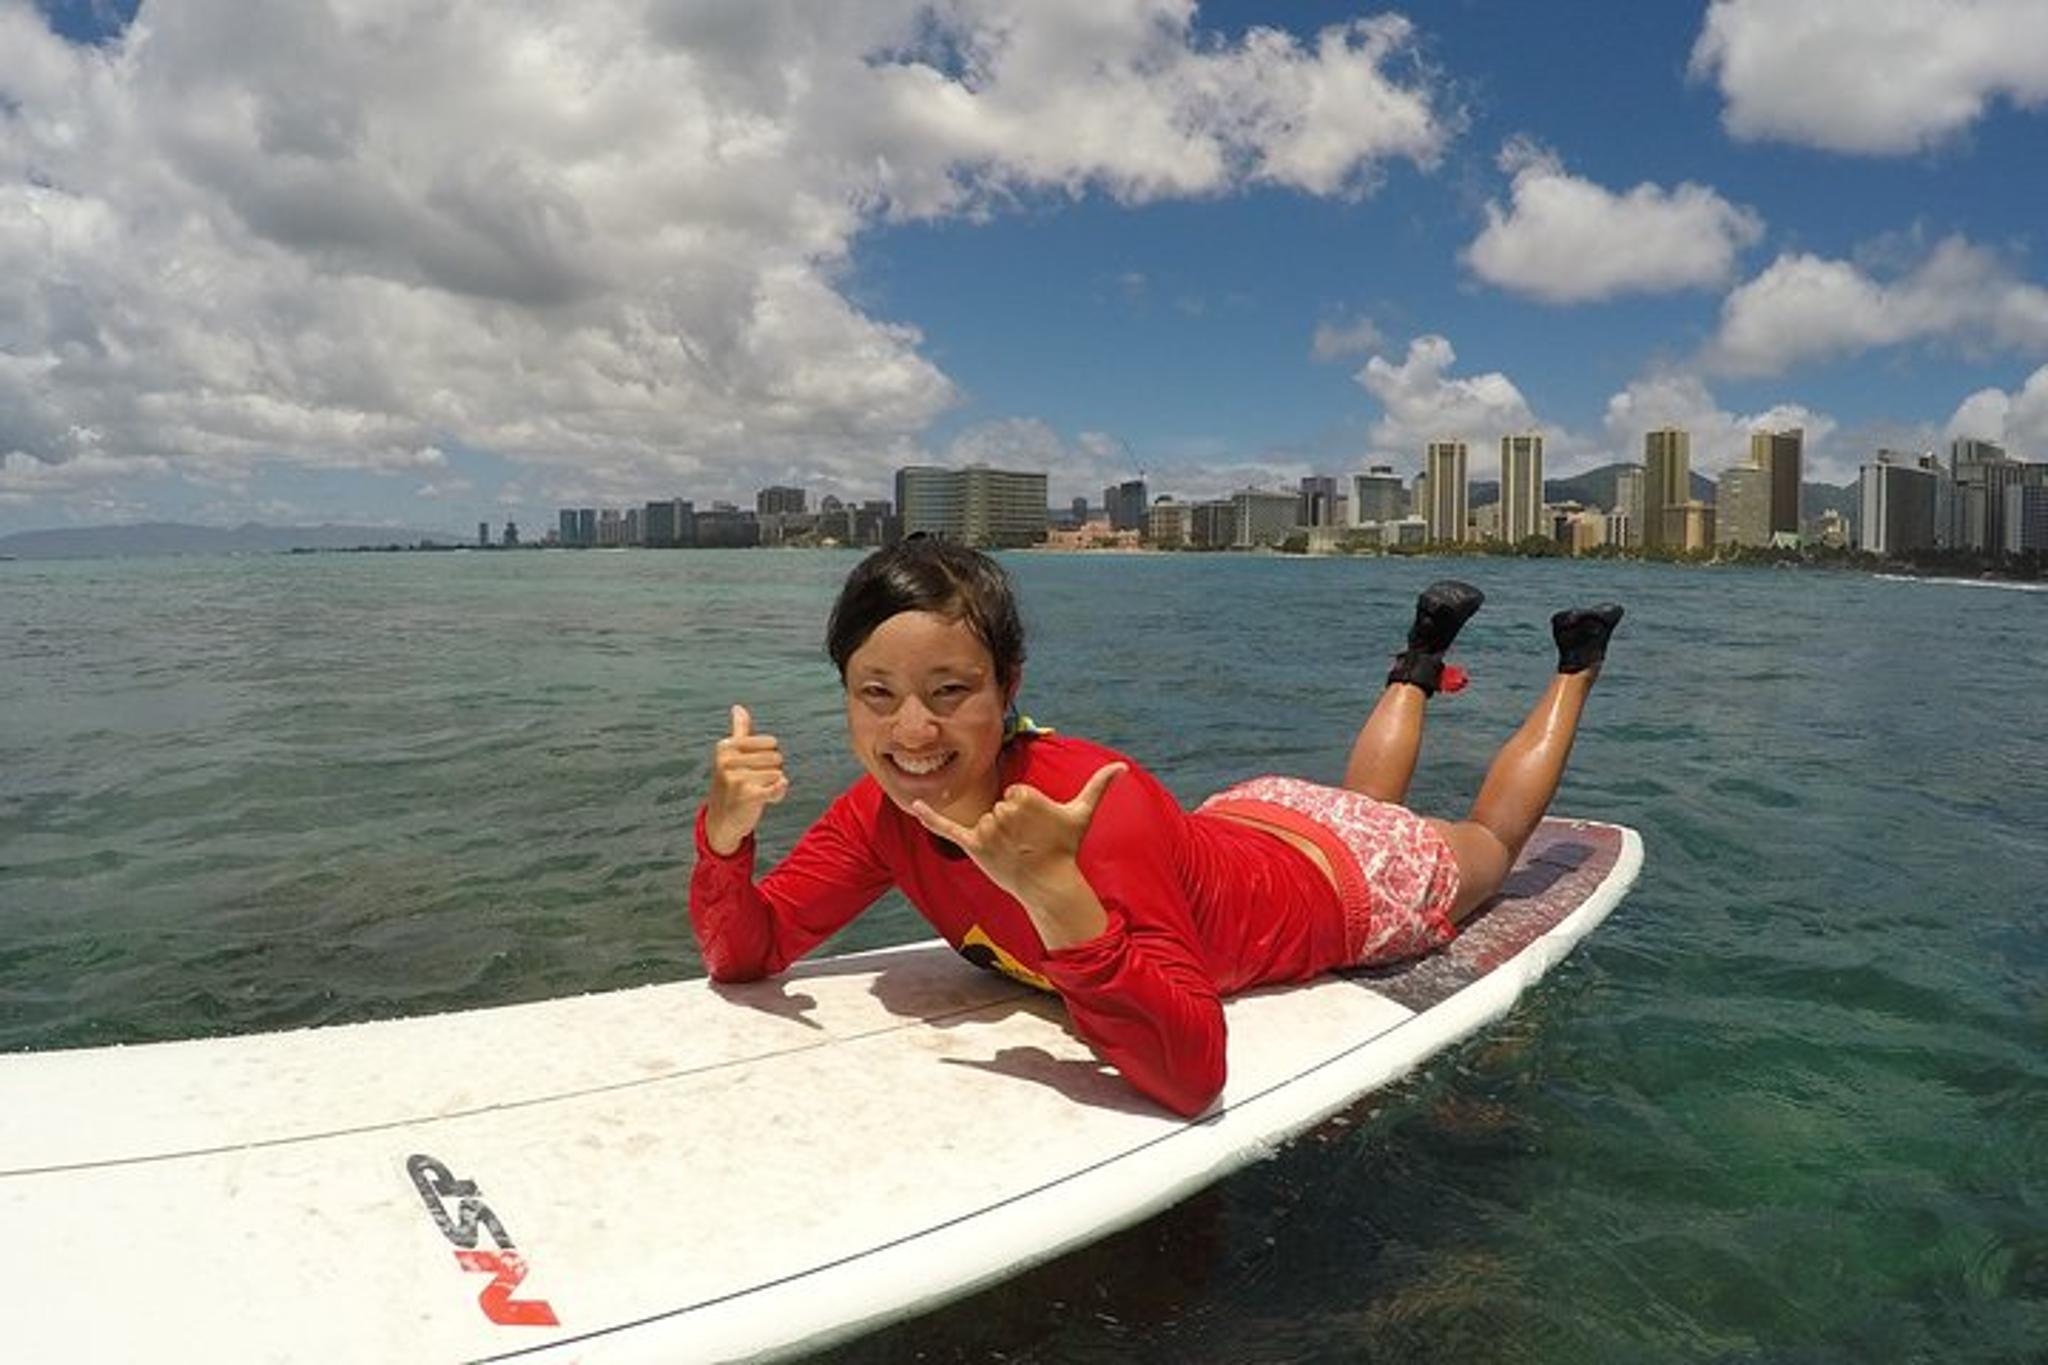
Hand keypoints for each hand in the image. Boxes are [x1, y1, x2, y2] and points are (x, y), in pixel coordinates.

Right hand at [704, 704, 787, 854]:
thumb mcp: (731, 756)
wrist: (721, 821)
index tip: (752, 768)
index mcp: (726, 746)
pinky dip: (779, 793)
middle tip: (754, 784)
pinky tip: (769, 798)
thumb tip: (738, 707)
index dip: (769, 757)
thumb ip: (739, 731)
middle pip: (777, 758)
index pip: (771, 742)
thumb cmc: (732, 785)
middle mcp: (728, 760)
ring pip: (778, 774)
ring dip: (773, 786)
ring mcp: (736, 778)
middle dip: (772, 772)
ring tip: (756, 793)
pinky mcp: (747, 796)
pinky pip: (779, 787)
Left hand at [909, 763, 1125, 947]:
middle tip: (1028, 841)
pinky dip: (930, 817)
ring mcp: (987, 830)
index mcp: (1024, 796)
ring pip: (985, 820)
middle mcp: (1003, 811)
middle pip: (999, 806)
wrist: (1049, 884)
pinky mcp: (973, 846)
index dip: (1027, 810)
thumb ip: (1098, 786)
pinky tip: (915, 803)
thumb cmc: (1065, 847)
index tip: (1038, 827)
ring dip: (997, 835)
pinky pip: (947, 828)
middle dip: (1012, 823)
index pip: (1014, 792)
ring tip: (1014, 851)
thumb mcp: (1081, 813)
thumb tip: (1124, 767)